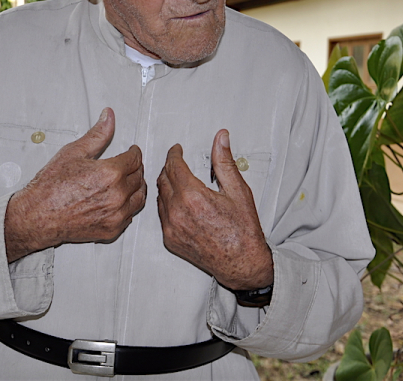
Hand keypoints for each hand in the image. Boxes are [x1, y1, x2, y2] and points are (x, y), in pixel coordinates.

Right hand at [4, 108, 145, 261]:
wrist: (38, 215)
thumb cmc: (50, 187)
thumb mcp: (74, 152)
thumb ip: (97, 134)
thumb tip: (108, 118)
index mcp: (110, 173)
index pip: (135, 159)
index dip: (134, 152)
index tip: (132, 151)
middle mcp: (117, 195)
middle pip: (139, 177)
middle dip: (135, 168)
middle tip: (128, 165)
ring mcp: (116, 214)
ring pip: (139, 197)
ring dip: (136, 187)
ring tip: (128, 181)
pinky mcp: (112, 229)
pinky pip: (130, 215)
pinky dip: (128, 206)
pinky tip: (121, 200)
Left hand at [156, 130, 272, 290]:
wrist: (241, 262)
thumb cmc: (243, 230)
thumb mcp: (238, 190)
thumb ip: (225, 162)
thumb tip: (221, 139)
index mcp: (193, 196)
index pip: (174, 165)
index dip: (174, 154)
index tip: (177, 150)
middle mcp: (178, 211)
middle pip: (163, 179)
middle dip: (170, 167)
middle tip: (178, 163)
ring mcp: (171, 227)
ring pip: (160, 196)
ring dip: (167, 185)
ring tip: (179, 180)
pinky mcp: (170, 239)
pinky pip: (161, 215)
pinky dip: (167, 204)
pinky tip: (178, 202)